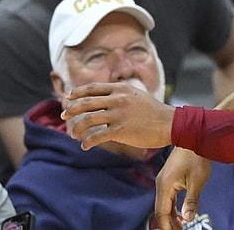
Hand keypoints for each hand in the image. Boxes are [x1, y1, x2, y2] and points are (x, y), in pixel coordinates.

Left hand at [60, 81, 175, 149]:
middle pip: (86, 103)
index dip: (77, 92)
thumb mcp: (137, 95)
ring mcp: (119, 114)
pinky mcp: (121, 130)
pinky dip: (87, 142)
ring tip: (73, 134)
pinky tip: (85, 146)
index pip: (93, 88)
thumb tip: (102, 99)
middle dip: (71, 110)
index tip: (68, 97)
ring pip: (88, 120)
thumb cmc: (154, 111)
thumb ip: (120, 95)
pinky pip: (97, 136)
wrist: (170, 123)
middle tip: (63, 116)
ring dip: (77, 128)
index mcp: (121, 89)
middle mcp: (118, 99)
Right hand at [154, 147, 211, 229]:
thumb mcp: (197, 181)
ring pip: (165, 204)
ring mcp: (164, 180)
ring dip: (172, 216)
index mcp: (164, 186)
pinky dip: (173, 207)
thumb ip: (191, 201)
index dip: (166, 226)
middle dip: (168, 224)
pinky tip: (181, 213)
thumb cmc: (197, 158)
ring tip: (181, 227)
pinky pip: (168, 196)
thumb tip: (188, 219)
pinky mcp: (169, 177)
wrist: (194, 136)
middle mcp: (161, 184)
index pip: (161, 213)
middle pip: (161, 210)